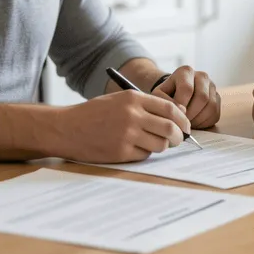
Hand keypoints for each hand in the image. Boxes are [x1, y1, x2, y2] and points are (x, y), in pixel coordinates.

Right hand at [48, 90, 191, 162]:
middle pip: (170, 128)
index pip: (171, 109)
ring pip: (160, 144)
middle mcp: (132, 115)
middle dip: (179, 137)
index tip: (186, 126)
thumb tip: (175, 117)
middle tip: (178, 140)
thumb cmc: (94, 113)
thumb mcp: (119, 100)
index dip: (183, 119)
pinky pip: (145, 155)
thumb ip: (144, 106)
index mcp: (133, 98)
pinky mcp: (121, 151)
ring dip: (162, 146)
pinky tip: (134, 148)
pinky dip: (145, 153)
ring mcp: (127, 134)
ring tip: (154, 144)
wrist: (67, 128)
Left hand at [152, 65, 220, 127]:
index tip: (174, 114)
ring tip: (186, 123)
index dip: (181, 105)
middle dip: (191, 114)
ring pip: (211, 106)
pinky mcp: (218, 98)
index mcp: (186, 71)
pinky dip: (204, 122)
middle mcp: (202, 75)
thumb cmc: (166, 94)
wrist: (175, 93)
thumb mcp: (158, 95)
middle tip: (181, 121)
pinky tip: (194, 122)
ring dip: (198, 119)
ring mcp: (212, 86)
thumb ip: (164, 100)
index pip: (187, 89)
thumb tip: (182, 111)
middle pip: (202, 97)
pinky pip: (215, 113)